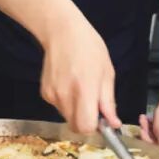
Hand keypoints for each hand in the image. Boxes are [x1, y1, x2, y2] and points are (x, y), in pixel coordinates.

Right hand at [39, 12, 119, 134]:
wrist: (62, 31)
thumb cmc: (89, 48)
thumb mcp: (107, 72)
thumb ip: (108, 101)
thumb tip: (113, 123)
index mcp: (85, 89)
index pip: (86, 127)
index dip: (95, 127)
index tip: (101, 119)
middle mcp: (65, 95)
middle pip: (75, 126)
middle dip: (86, 121)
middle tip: (93, 104)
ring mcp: (52, 95)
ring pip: (67, 117)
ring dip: (76, 111)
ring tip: (81, 87)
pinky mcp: (44, 93)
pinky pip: (59, 107)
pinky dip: (66, 102)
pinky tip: (70, 83)